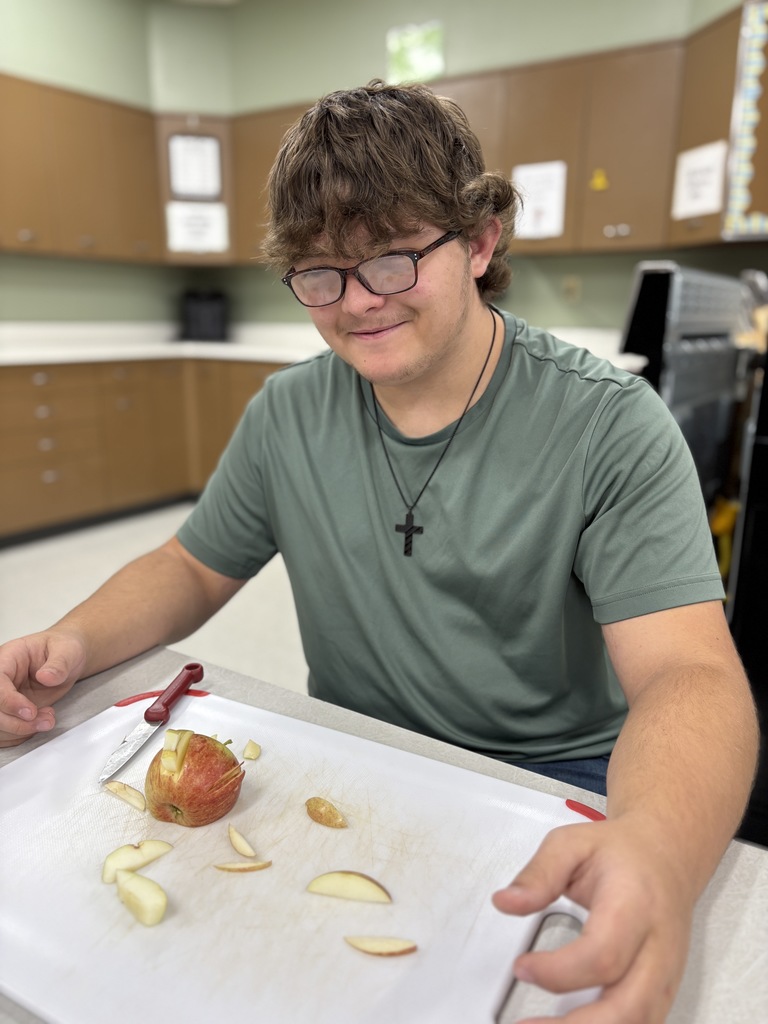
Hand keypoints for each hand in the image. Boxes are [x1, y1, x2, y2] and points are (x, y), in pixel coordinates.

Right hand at [0, 631, 85, 746]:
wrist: (67, 659)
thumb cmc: (63, 650)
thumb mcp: (68, 650)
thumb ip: (59, 664)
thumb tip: (46, 676)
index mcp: (7, 658)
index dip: (9, 702)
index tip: (30, 712)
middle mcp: (1, 679)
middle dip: (16, 722)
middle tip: (45, 721)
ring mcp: (4, 697)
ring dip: (20, 731)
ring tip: (48, 720)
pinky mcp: (10, 711)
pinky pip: (4, 732)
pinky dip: (20, 736)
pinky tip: (40, 724)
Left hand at [492, 817, 694, 1023]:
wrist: (666, 854)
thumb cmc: (623, 852)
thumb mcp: (572, 844)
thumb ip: (538, 873)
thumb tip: (507, 901)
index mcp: (635, 904)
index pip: (602, 954)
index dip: (558, 971)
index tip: (522, 967)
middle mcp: (658, 945)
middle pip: (628, 1007)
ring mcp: (665, 972)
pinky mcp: (664, 989)